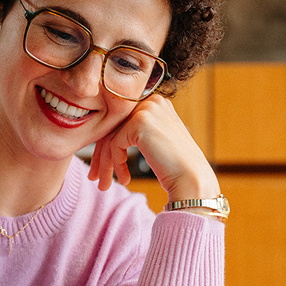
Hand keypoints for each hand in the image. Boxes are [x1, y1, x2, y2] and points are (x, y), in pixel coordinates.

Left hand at [88, 95, 219, 203]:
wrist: (192, 180)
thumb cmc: (175, 167)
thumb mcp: (153, 141)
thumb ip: (134, 132)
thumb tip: (104, 136)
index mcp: (155, 102)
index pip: (121, 122)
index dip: (106, 146)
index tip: (99, 168)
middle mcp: (152, 101)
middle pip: (113, 128)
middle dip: (101, 156)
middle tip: (94, 177)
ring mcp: (146, 109)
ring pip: (111, 137)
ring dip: (106, 164)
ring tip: (103, 185)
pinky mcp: (140, 122)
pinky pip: (115, 144)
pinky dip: (116, 164)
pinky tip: (125, 179)